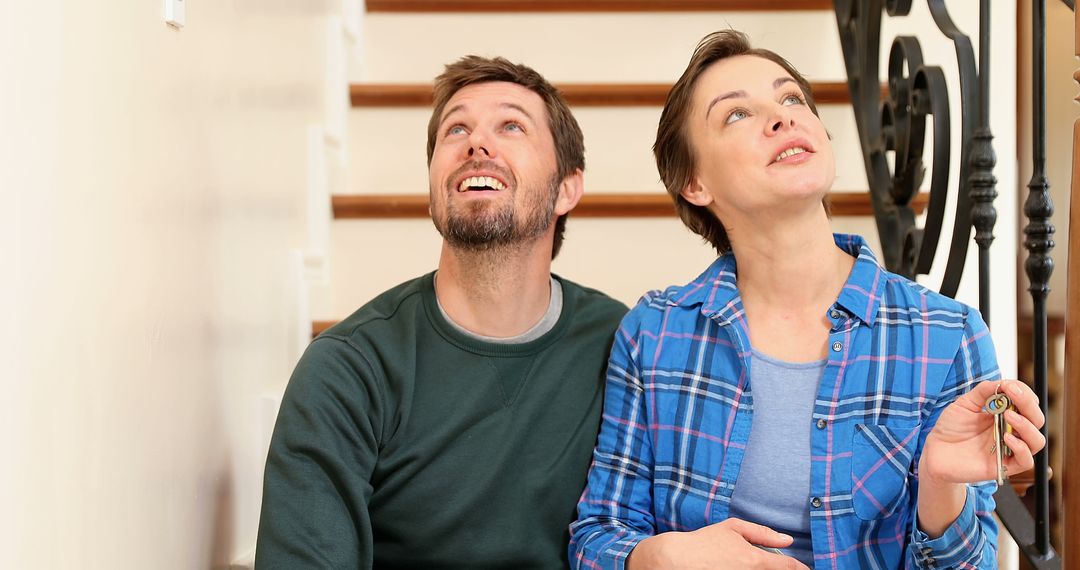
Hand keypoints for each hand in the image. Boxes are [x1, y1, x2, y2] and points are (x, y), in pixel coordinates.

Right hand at [627, 518, 810, 569]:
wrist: (677, 559)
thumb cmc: (705, 542)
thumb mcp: (733, 528)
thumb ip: (763, 533)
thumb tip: (787, 539)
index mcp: (755, 560)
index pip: (788, 567)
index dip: (800, 568)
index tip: (805, 569)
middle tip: (782, 566)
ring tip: (751, 563)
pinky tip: (741, 567)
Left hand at [920, 380, 1045, 484]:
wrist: (935, 451)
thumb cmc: (950, 427)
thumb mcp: (965, 404)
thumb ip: (983, 392)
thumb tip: (1004, 383)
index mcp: (1005, 415)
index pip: (1027, 403)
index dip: (1024, 394)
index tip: (1011, 386)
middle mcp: (1011, 431)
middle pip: (1037, 420)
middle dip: (1029, 406)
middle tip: (1013, 396)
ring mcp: (1009, 449)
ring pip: (1036, 440)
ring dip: (1027, 426)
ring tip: (1009, 416)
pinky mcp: (1004, 466)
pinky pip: (1026, 460)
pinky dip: (1021, 448)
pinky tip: (1006, 438)